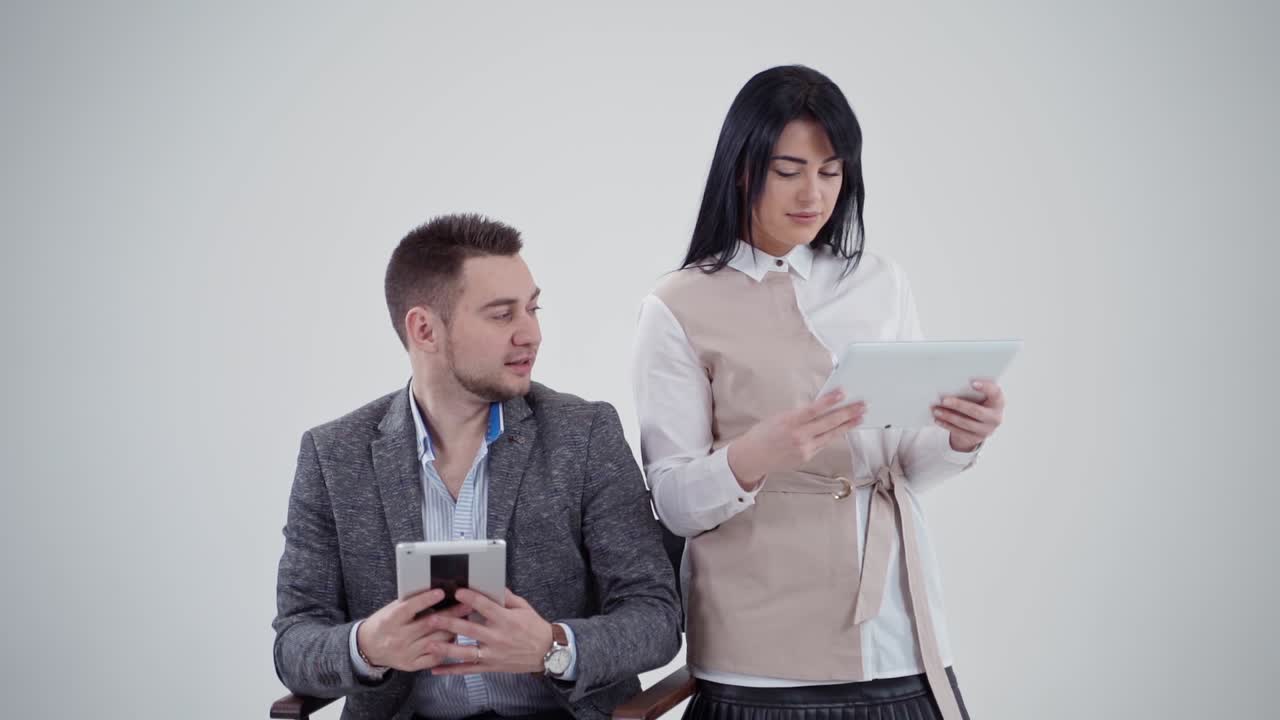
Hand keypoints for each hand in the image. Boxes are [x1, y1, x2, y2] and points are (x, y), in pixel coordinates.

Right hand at [356, 588, 471, 671]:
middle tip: (467, 605)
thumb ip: (411, 604)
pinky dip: (446, 648)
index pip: (409, 608)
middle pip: (427, 625)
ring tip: (466, 621)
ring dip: (452, 631)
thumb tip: (437, 593)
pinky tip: (454, 638)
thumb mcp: (391, 609)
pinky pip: (434, 657)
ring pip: (435, 641)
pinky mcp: (411, 665)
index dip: (425, 600)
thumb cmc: (384, 623)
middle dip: (450, 614)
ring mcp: (405, 653)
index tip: (441, 592)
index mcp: (390, 620)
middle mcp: (397, 638)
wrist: (369, 647)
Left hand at [424, 588, 554, 674]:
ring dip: (446, 648)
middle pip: (470, 629)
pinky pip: (468, 669)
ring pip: (466, 652)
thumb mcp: (523, 607)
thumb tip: (492, 584)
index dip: (470, 598)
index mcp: (506, 619)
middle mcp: (498, 637)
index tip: (457, 592)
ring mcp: (493, 654)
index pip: (485, 607)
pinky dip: (451, 670)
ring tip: (429, 643)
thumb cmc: (534, 627)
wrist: (547, 652)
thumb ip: (506, 597)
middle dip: (450, 622)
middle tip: (432, 618)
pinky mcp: (490, 666)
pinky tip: (436, 669)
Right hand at [727, 391, 864, 489]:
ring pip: (831, 435)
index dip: (830, 401)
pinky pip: (823, 444)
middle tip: (863, 405)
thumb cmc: (762, 434)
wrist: (751, 458)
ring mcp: (804, 449)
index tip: (843, 393)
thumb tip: (820, 407)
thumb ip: (799, 414)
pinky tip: (843, 428)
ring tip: (860, 417)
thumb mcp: (778, 418)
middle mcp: (798, 437)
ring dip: (847, 425)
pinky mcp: (806, 457)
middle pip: (828, 423)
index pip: (814, 410)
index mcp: (788, 422)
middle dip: (848, 413)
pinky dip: (833, 435)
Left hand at [933, 380, 1004, 451]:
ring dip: (949, 416)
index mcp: (998, 401)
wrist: (980, 423)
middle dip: (959, 405)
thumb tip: (950, 385)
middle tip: (944, 400)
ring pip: (966, 423)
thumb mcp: (979, 396)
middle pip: (977, 411)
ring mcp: (987, 430)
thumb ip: (971, 391)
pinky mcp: (976, 438)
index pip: (995, 393)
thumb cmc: (977, 402)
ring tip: (936, 410)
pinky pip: (960, 432)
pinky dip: (947, 425)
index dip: (986, 388)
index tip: (972, 383)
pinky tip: (938, 419)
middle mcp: (995, 417)